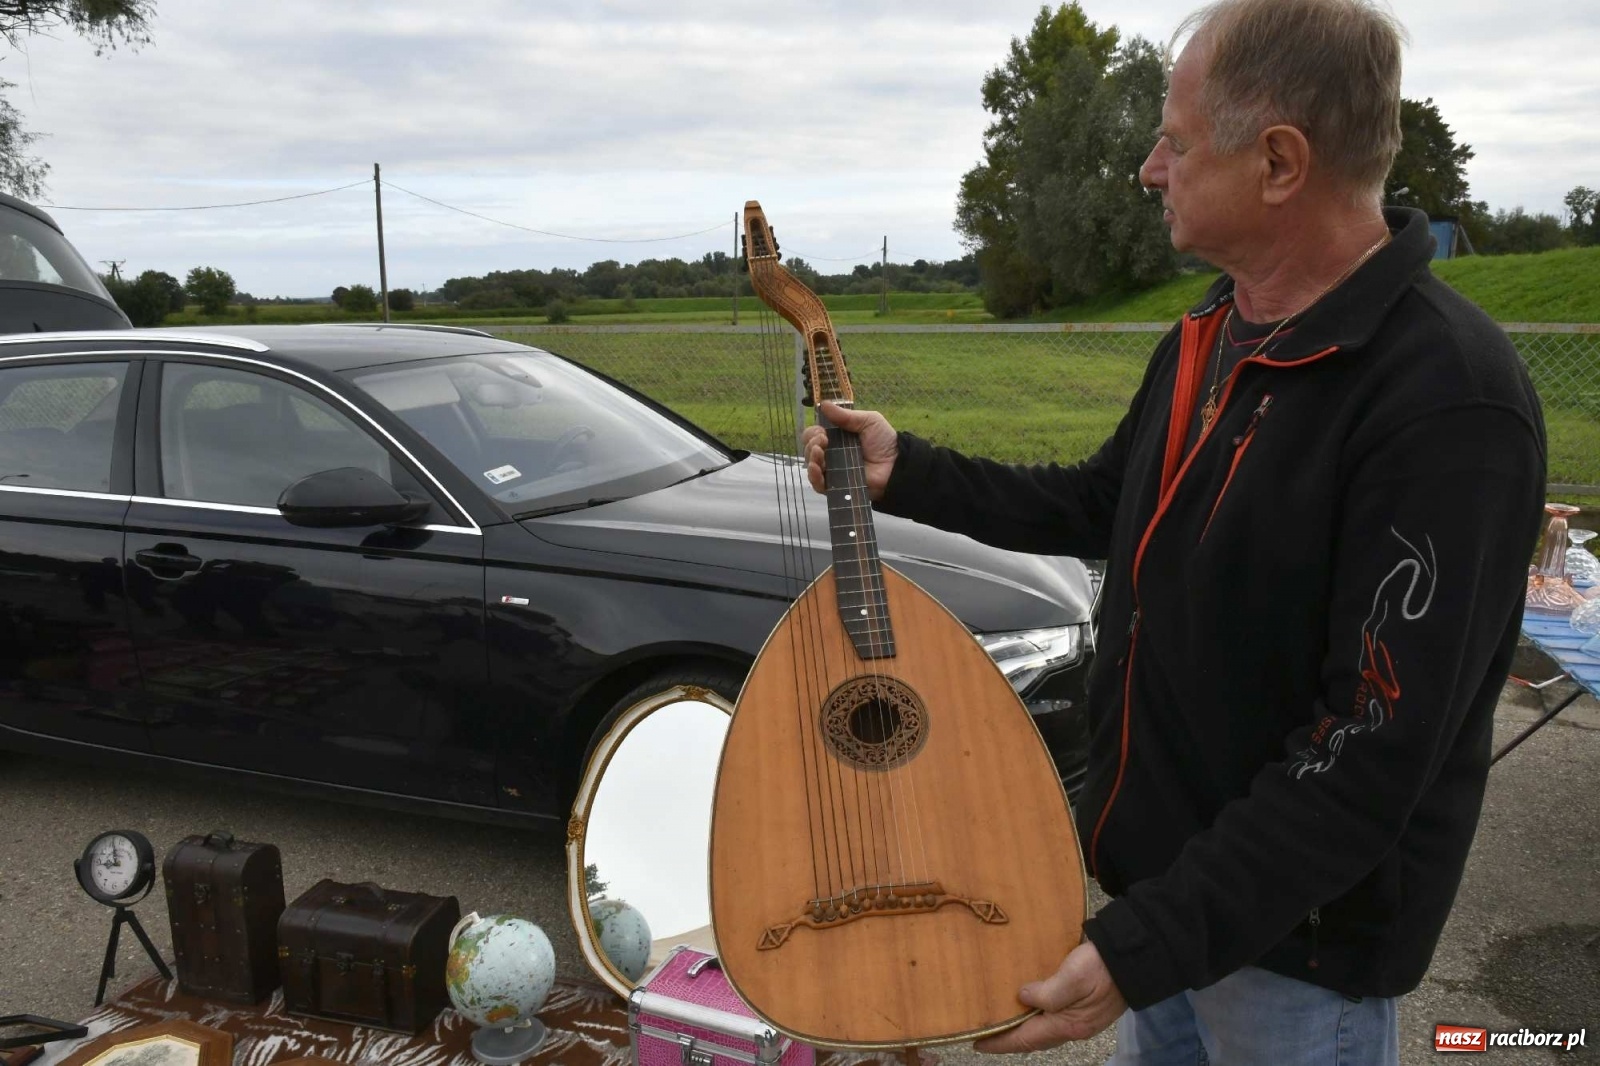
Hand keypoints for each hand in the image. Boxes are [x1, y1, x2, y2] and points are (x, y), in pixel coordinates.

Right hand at [800, 401, 898, 499]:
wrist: (896, 464)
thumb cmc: (884, 441)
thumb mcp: (868, 421)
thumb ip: (846, 415)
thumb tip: (824, 404)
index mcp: (837, 438)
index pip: (814, 435)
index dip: (813, 433)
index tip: (822, 432)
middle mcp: (831, 454)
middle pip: (809, 449)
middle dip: (811, 443)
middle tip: (823, 440)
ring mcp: (833, 471)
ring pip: (811, 466)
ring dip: (810, 457)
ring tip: (819, 452)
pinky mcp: (836, 486)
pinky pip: (818, 485)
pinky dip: (813, 476)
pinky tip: (816, 468)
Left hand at [973, 940, 1126, 1053]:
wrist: (1135, 957)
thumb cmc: (1103, 966)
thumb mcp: (1074, 976)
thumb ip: (1047, 992)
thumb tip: (1021, 998)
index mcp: (1068, 1024)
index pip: (1026, 1039)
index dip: (1000, 1042)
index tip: (977, 1043)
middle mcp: (1074, 1027)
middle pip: (1035, 1039)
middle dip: (1010, 1038)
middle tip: (985, 1032)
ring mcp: (1082, 1019)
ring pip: (1045, 1029)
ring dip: (1024, 1028)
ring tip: (1003, 1019)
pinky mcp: (1087, 1007)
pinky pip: (1055, 1018)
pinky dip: (1038, 1017)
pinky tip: (1030, 1006)